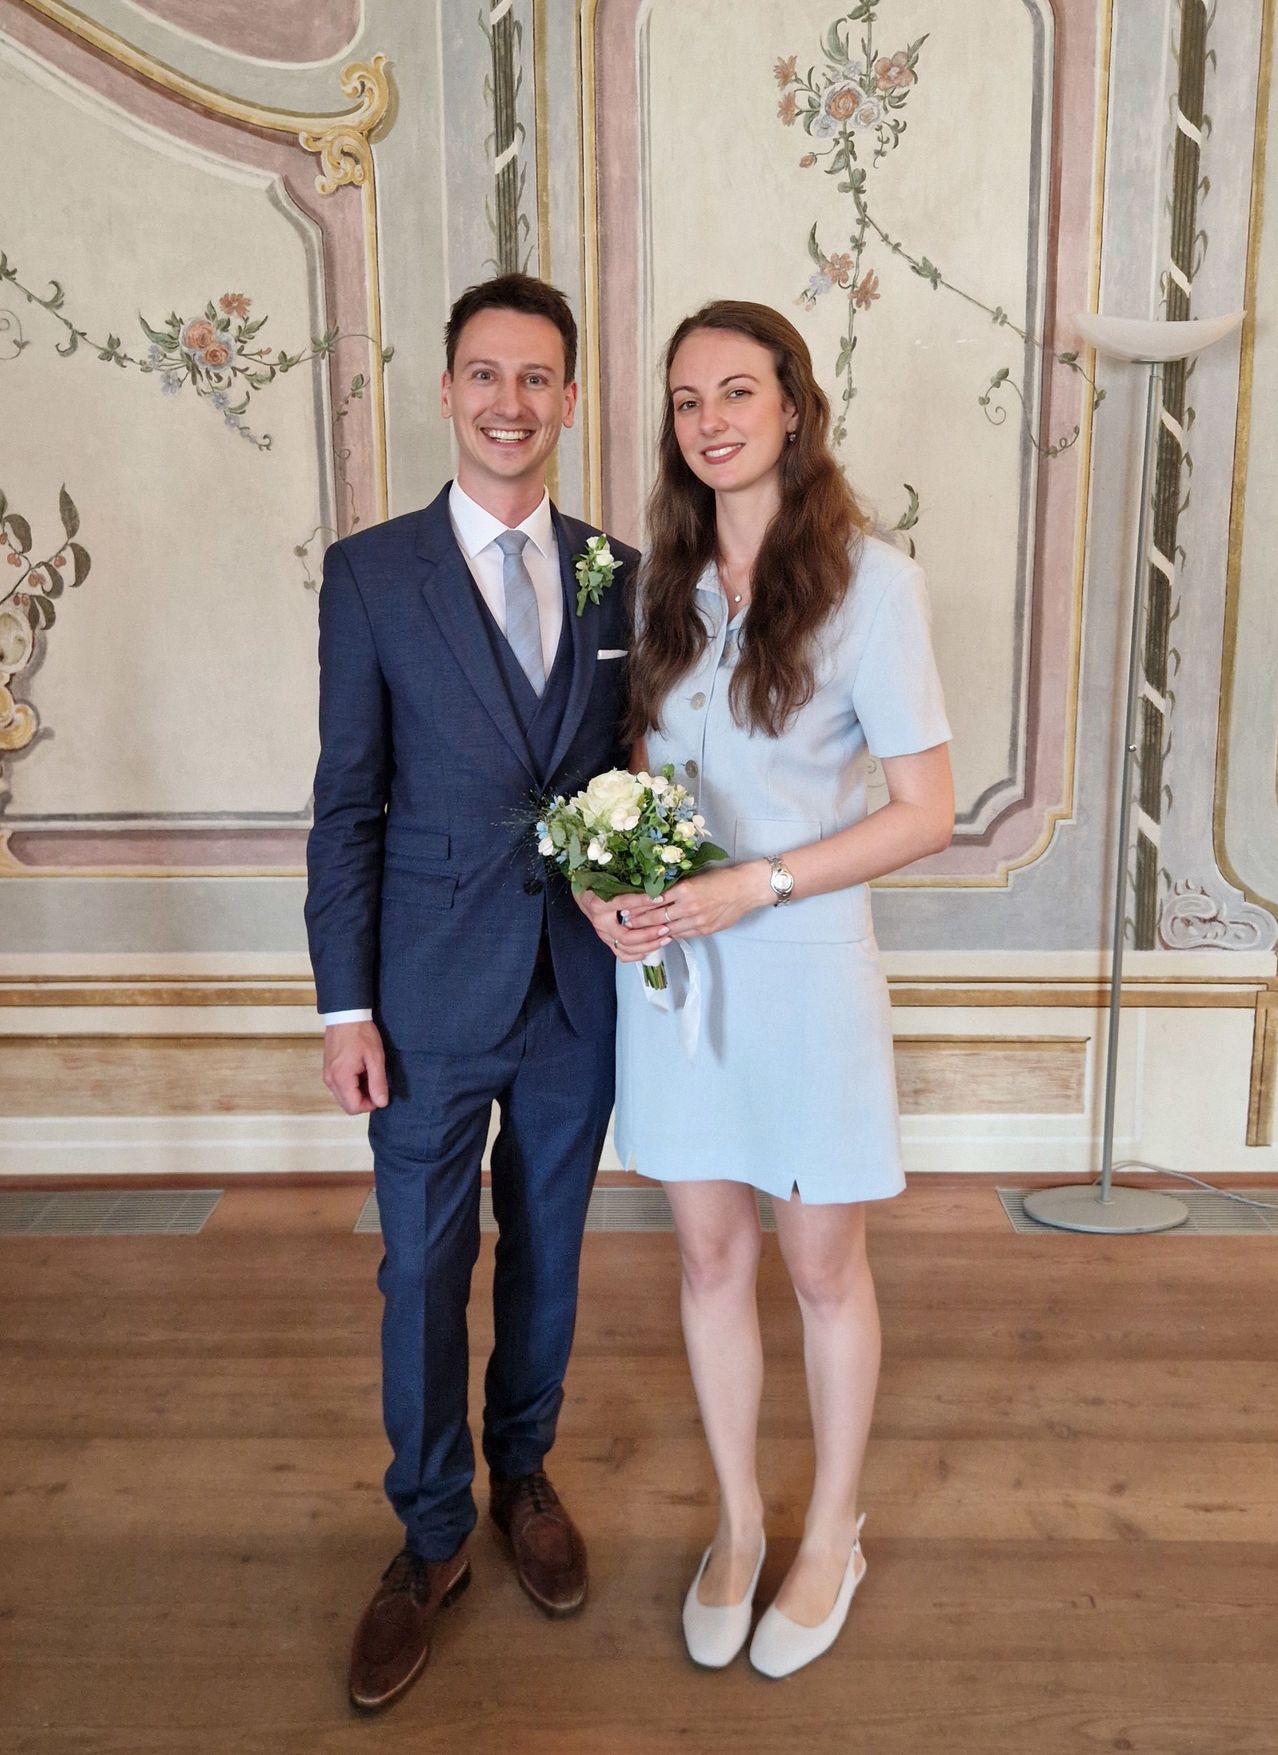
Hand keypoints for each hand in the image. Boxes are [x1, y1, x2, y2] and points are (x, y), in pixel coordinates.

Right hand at [323, 1019, 388, 1114]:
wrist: (345, 1015)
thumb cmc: (360, 1033)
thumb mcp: (375, 1058)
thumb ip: (378, 1083)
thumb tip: (381, 1103)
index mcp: (341, 1078)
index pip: (354, 1107)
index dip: (370, 1104)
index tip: (380, 1091)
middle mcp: (330, 1080)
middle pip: (347, 1105)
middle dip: (364, 1099)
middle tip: (375, 1082)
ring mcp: (327, 1075)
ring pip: (344, 1096)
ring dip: (358, 1092)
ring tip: (368, 1073)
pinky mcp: (328, 1070)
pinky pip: (340, 1086)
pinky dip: (351, 1084)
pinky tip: (360, 1070)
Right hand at [574, 885, 668, 962]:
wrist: (584, 896)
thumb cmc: (597, 887)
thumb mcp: (610, 882)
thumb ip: (628, 885)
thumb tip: (653, 884)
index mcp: (600, 904)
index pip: (624, 903)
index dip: (643, 901)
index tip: (660, 898)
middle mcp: (601, 923)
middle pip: (625, 936)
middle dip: (648, 934)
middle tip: (665, 928)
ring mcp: (604, 935)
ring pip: (626, 948)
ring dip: (648, 946)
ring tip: (664, 938)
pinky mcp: (607, 941)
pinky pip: (622, 955)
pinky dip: (638, 955)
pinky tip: (650, 949)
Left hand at [623, 862, 772, 942]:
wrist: (746, 889)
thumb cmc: (721, 878)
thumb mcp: (696, 877)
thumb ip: (677, 888)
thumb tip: (656, 896)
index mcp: (684, 888)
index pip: (654, 899)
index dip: (638, 906)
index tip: (625, 908)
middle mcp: (688, 906)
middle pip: (656, 917)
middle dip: (639, 921)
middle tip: (626, 923)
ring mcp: (696, 920)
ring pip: (667, 929)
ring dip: (651, 931)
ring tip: (638, 932)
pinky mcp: (704, 929)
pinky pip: (681, 934)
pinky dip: (670, 934)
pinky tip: (660, 935)